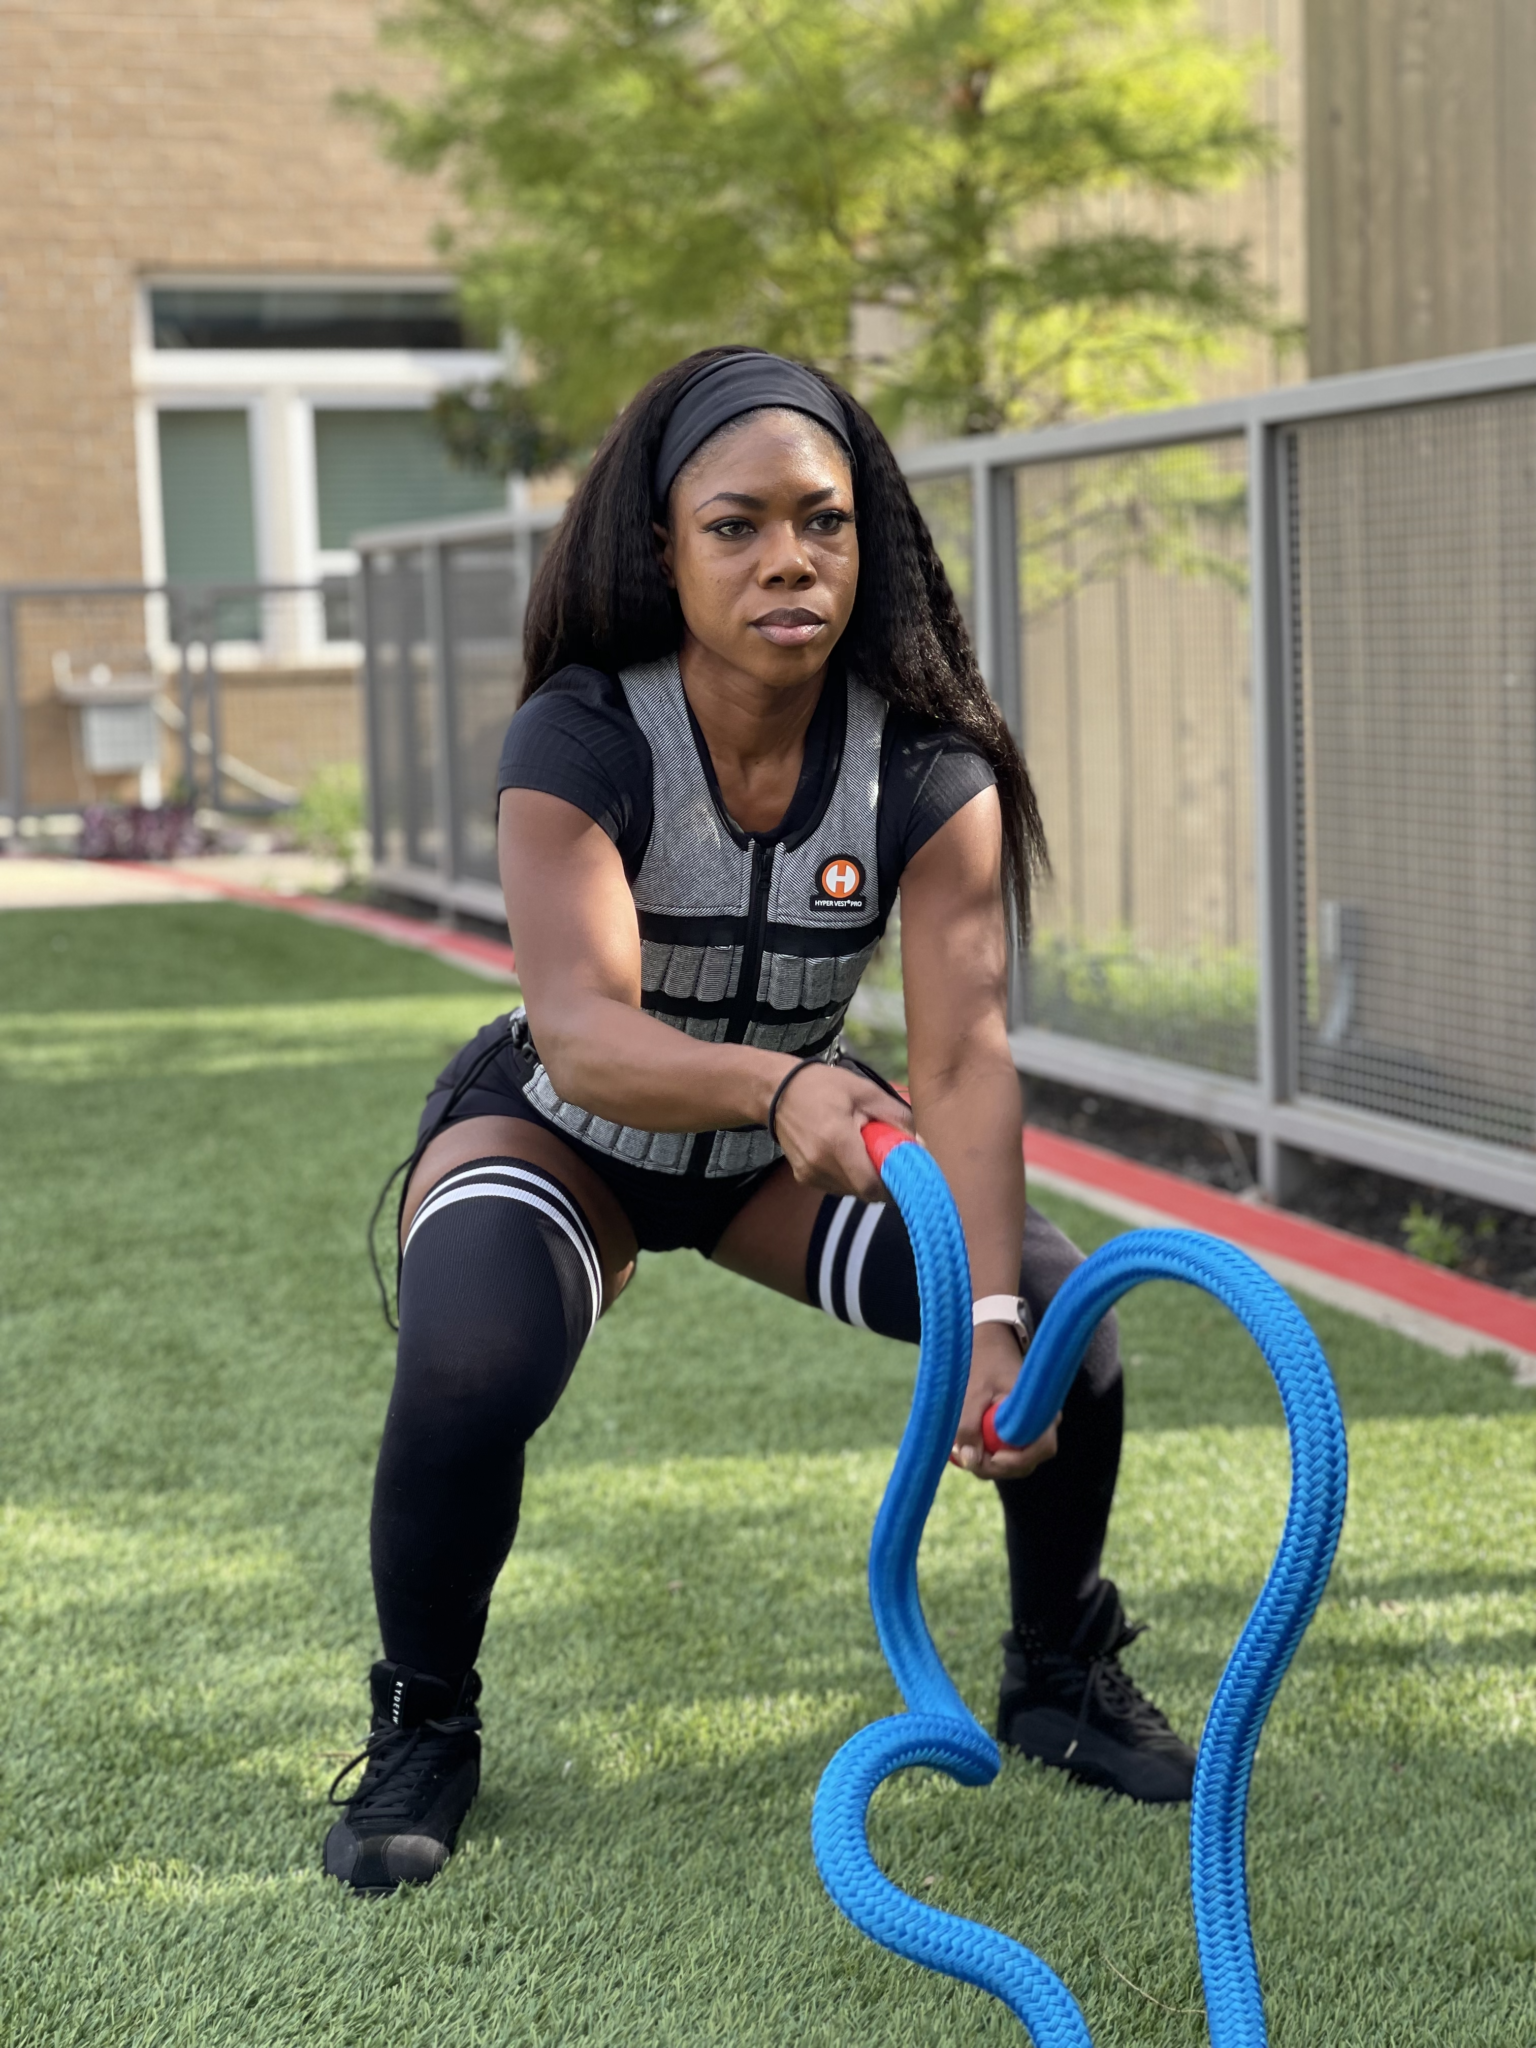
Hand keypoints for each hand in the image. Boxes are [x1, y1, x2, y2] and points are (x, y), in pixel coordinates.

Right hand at [769, 1060, 913, 1202]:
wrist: (776, 1092)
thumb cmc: (824, 1087)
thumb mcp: (865, 1092)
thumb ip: (896, 1117)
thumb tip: (922, 1143)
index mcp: (837, 1142)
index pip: (872, 1186)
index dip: (893, 1186)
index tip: (905, 1174)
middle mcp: (821, 1164)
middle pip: (864, 1192)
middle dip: (882, 1182)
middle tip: (889, 1162)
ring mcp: (810, 1174)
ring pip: (851, 1192)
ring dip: (864, 1180)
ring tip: (864, 1153)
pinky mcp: (803, 1178)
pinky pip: (836, 1187)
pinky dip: (848, 1177)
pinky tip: (846, 1155)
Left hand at [951, 1323, 1058, 1481]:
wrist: (990, 1345)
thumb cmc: (984, 1364)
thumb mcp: (973, 1392)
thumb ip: (969, 1425)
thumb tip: (968, 1459)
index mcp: (1041, 1410)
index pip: (1041, 1448)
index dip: (1017, 1461)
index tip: (992, 1458)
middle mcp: (1044, 1424)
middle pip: (1027, 1462)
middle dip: (996, 1466)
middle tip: (967, 1457)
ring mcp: (1033, 1430)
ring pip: (1015, 1461)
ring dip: (990, 1462)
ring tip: (965, 1447)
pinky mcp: (1020, 1433)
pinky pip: (1008, 1453)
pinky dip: (989, 1453)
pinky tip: (970, 1442)